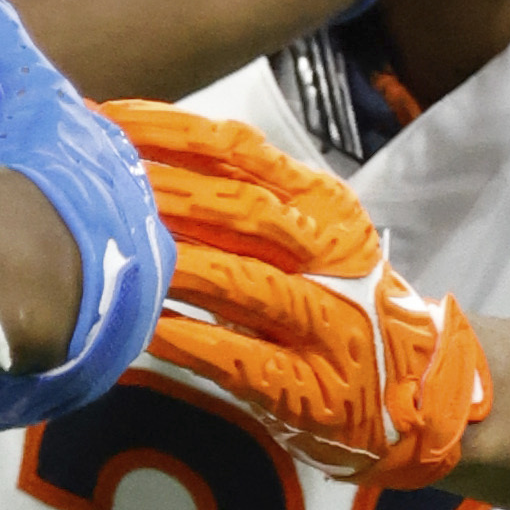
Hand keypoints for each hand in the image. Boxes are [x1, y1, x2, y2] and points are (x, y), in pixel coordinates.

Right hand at [0, 0, 170, 435]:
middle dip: (32, 270)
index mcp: (125, 207)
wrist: (34, 271)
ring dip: (10, 329)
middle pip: (76, 271)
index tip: (6, 196)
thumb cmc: (37, 177)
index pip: (91, 201)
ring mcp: (103, 338)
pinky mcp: (62, 386)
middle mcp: (129, 275)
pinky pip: (13, 382)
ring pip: (51, 333)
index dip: (45, 197)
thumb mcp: (22, 85)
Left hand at [106, 102, 487, 484]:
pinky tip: (142, 331)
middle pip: (239, 211)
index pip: (240, 150)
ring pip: (243, 282)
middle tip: (92, 184)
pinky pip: (241, 358)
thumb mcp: (309, 234)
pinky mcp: (310, 386)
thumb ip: (242, 196)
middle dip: (162, 192)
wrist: (416, 389)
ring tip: (112, 251)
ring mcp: (325, 321)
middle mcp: (329, 254)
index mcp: (322, 204)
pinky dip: (189, 341)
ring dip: (173, 265)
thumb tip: (138, 160)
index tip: (104, 121)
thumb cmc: (335, 301)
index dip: (167, 132)